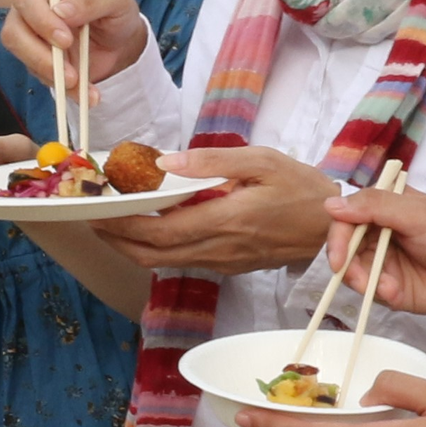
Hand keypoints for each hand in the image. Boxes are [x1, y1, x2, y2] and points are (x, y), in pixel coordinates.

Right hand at [0, 0, 147, 89]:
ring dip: (50, 74)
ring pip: (22, 56)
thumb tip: (60, 10)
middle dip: (39, 55)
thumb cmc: (116, 9)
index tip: (65, 40)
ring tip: (80, 85)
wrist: (121, 41)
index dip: (40, 20)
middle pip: (14, 30)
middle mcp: (33, 7)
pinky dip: (63, 89)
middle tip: (69, 71)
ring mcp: (32, 35)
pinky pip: (40, 76)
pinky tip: (85, 94)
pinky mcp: (38, 60)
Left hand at [89, 144, 318, 272]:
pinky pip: (183, 261)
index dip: (124, 225)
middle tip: (90, 219)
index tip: (97, 211)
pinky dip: (156, 248)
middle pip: (153, 254)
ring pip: (164, 262)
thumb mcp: (262, 160)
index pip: (161, 231)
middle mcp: (220, 248)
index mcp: (226, 220)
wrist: (335, 228)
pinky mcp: (229, 266)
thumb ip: (211, 161)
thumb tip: (165, 161)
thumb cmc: (301, 187)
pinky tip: (148, 228)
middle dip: (116, 239)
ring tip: (109, 223)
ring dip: (132, 246)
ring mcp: (223, 261)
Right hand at [321, 183, 425, 320]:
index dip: (338, 233)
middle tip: (358, 278)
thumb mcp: (420, 216)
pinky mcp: (387, 287)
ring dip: (362, 281)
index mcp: (387, 205)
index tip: (338, 255)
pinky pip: (368, 291)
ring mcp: (383, 261)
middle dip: (346, 263)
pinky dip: (377, 293)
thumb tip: (330, 203)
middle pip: (343, 244)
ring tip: (387, 288)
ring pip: (351, 270)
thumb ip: (377, 206)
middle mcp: (379, 231)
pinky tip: (396, 294)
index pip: (347, 213)